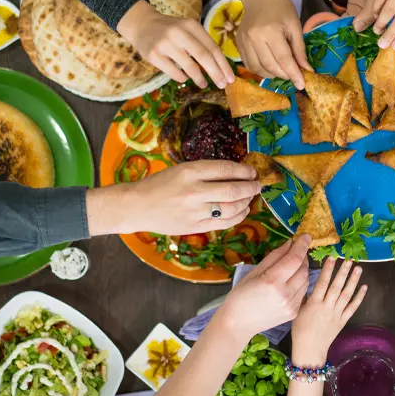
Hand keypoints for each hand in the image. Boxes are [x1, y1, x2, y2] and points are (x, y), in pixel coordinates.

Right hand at [86, 160, 261, 235]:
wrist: (136, 206)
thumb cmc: (159, 184)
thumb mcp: (181, 169)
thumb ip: (206, 171)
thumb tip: (236, 173)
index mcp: (190, 171)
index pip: (226, 169)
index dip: (244, 170)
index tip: (252, 171)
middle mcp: (194, 191)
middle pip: (232, 190)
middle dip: (251, 187)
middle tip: (258, 185)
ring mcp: (195, 211)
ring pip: (231, 208)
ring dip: (246, 202)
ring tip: (250, 198)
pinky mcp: (195, 227)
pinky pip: (223, 223)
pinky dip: (237, 217)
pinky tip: (242, 211)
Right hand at [117, 0, 233, 88]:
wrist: (141, 24)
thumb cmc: (171, 30)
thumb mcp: (187, 29)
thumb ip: (202, 44)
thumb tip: (220, 68)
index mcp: (191, 25)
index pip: (212, 47)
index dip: (223, 65)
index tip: (230, 78)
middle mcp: (179, 33)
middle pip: (204, 57)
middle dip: (216, 73)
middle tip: (222, 85)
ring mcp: (165, 44)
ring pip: (189, 67)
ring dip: (200, 78)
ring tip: (204, 84)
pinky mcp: (153, 55)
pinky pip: (174, 72)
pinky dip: (182, 77)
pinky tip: (185, 78)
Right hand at [219, 235, 311, 342]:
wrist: (238, 323)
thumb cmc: (241, 295)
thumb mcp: (254, 272)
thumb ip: (274, 257)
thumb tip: (290, 243)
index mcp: (272, 281)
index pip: (294, 259)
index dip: (302, 245)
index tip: (306, 236)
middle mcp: (284, 294)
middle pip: (303, 270)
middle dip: (303, 257)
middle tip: (297, 251)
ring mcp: (290, 305)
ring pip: (306, 281)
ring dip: (303, 270)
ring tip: (293, 266)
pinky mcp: (293, 313)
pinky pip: (303, 292)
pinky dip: (301, 283)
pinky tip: (291, 282)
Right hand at [237, 0, 310, 89]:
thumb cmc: (281, 9)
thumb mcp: (295, 26)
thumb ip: (299, 50)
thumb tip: (306, 70)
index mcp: (270, 31)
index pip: (283, 58)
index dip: (293, 73)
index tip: (302, 84)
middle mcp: (254, 38)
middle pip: (270, 66)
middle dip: (284, 75)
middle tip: (294, 76)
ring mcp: (244, 41)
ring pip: (258, 68)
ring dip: (272, 75)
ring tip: (282, 72)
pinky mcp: (238, 44)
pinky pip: (249, 64)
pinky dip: (261, 70)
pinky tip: (270, 67)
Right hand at [292, 257, 366, 366]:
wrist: (310, 349)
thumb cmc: (300, 329)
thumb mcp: (297, 310)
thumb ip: (304, 295)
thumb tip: (307, 279)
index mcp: (313, 303)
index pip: (322, 283)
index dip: (327, 269)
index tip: (332, 257)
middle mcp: (327, 307)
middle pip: (336, 287)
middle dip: (343, 272)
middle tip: (349, 259)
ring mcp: (336, 314)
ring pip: (346, 295)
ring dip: (353, 281)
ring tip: (359, 268)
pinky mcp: (343, 321)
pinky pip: (353, 308)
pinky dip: (359, 297)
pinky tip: (364, 287)